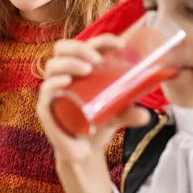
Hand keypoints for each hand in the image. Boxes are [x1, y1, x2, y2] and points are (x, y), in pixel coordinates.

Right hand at [38, 35, 150, 161]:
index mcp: (81, 67)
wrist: (83, 152)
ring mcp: (53, 89)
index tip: (121, 44)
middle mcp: (64, 74)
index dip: (101, 40)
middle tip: (98, 60)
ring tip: (87, 70)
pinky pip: (46, 89)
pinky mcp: (46, 106)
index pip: (87, 45)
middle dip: (80, 48)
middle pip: (63, 48)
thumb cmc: (97, 124)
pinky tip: (66, 81)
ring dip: (70, 63)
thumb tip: (146, 116)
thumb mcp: (117, 114)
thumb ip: (130, 113)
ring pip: (53, 65)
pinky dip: (55, 82)